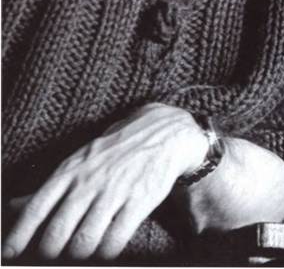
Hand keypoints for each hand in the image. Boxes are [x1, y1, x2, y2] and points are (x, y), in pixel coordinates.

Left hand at [2, 104, 207, 260]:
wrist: (162, 132)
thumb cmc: (113, 151)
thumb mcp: (78, 161)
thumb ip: (48, 188)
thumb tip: (13, 206)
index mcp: (70, 170)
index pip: (37, 207)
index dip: (20, 234)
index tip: (9, 254)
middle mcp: (88, 181)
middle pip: (58, 232)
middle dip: (50, 252)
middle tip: (53, 256)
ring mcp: (114, 191)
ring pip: (84, 241)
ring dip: (79, 255)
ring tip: (81, 254)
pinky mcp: (139, 201)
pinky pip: (115, 240)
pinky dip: (106, 253)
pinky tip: (105, 250)